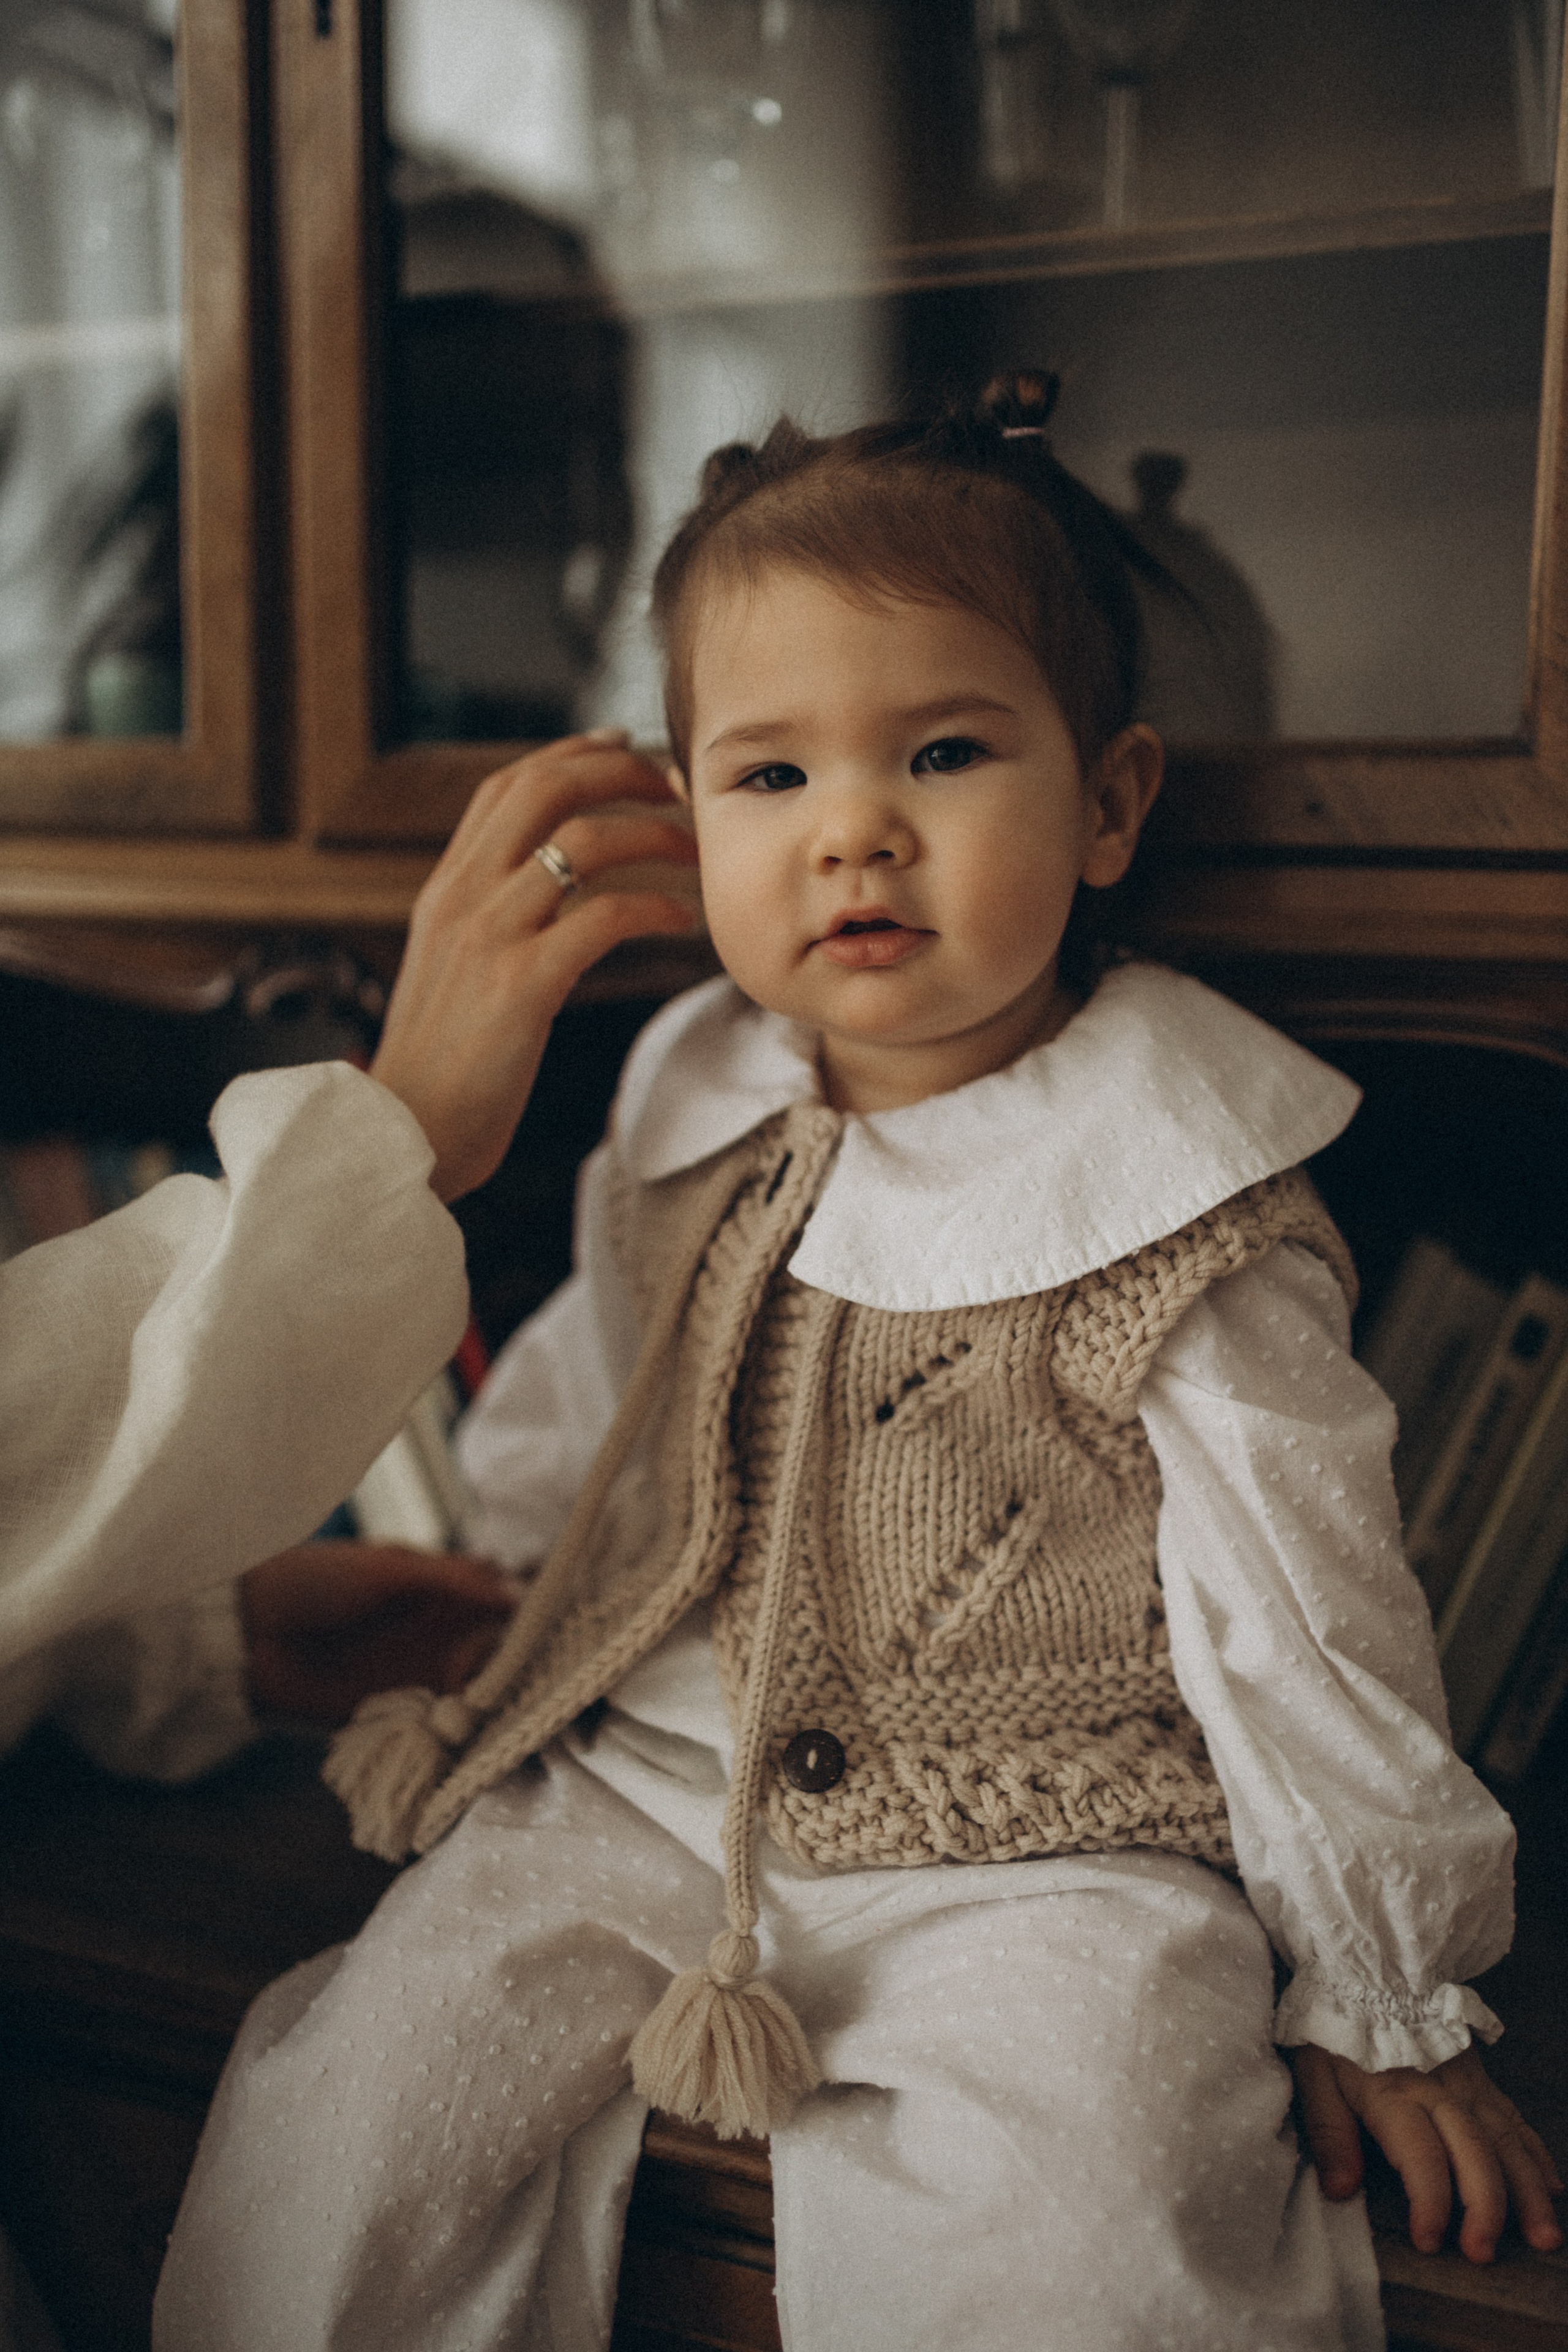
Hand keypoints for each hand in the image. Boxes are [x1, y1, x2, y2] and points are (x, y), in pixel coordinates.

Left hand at [241, 1542, 516, 1724]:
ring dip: (493, 1698)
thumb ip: (454, 1581)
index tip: (557, 1624)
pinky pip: (435, 1726)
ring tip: (510, 1702)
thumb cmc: (317, 1581)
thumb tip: (518, 1592)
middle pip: (496, 1649)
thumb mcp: (390, 1569)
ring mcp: (415, 1674)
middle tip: (536, 1669)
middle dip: (519, 1660)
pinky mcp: (391, 1713)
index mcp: (438, 1587)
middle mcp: (434, 1632)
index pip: (501, 1599)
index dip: (529, 1611)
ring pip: (473, 1690)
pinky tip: (473, 1728)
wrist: (246, 1629)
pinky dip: (457, 1730)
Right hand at [372, 728, 698, 1200]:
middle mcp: (462, 896)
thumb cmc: (441, 1068)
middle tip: (678, 786)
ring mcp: (488, 936)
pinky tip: (682, 924)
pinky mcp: (520, 985)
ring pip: (583, 840)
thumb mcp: (453, 972)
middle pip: (547, 786)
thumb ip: (489, 921)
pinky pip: (602, 917)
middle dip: (622, 770)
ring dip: (654, 834)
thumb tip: (545, 889)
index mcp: (446, 889)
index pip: (509, 786)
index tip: (625, 747)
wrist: (403, 1134)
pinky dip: (654, 908)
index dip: (571, 754)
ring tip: (694, 852)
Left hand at [1292, 2041, 1562, 2263]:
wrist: (1364, 1969)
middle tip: (1485, 2253)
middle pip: (1474, 2154)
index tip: (1429, 2242)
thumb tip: (1340, 2191)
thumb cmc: (1334, 2026)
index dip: (1430, 2203)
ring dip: (1527, 2191)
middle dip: (1486, 2208)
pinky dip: (1535, 2153)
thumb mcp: (1314, 2073)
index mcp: (1396, 2094)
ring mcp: (1467, 2084)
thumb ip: (1329, 2133)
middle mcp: (1441, 2091)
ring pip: (1506, 2141)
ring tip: (1544, 2236)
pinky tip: (1551, 2186)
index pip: (1423, 2157)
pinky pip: (1515, 2118)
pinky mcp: (1480, 2077)